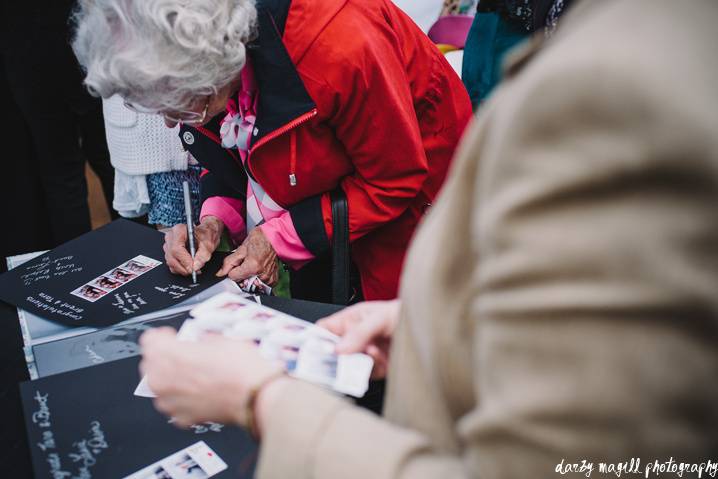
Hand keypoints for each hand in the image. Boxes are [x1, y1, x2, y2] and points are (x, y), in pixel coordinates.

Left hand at [139, 327, 283, 427]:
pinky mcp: (181, 418)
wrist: (255, 395)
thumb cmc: (240, 368)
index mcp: (167, 353)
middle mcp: (162, 379)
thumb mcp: (220, 338)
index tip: (172, 337)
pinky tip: (199, 392)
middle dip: (165, 357)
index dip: (164, 336)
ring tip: (194, 374)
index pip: (149, 340)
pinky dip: (183, 399)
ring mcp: (170, 401)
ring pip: (160, 386)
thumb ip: (199, 341)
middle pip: (150, 363)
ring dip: (172, 379)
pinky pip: (174, 404)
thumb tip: (200, 344)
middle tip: (185, 354)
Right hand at [163, 216, 223, 275]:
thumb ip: (203, 254)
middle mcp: (171, 237)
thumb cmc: (206, 234)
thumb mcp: (208, 243)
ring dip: (183, 269)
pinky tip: (189, 266)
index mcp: (179, 230)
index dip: (184, 260)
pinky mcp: (169, 253)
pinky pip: (171, 265)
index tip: (193, 268)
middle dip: (184, 267)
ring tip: (195, 268)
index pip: (176, 248)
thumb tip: (196, 266)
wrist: (205, 233)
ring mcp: (168, 245)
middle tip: (196, 271)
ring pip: (170, 262)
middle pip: (171, 257)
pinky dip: (180, 269)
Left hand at [216, 228, 278, 285]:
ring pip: (250, 285)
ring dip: (249, 278)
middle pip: (242, 282)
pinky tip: (259, 270)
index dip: (233, 269)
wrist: (273, 237)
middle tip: (246, 264)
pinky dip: (257, 280)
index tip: (238, 263)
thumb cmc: (259, 240)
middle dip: (241, 275)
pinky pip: (260, 286)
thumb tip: (221, 273)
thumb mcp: (241, 248)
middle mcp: (261, 275)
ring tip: (253, 266)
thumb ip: (229, 262)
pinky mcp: (273, 280)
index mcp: (253, 267)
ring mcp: (268, 278)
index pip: (233, 277)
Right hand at [316, 300, 400, 378]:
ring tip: (375, 351)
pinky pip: (365, 376)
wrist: (432, 330)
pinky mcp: (377, 369)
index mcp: (350, 320)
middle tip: (343, 358)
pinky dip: (373, 370)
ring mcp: (365, 354)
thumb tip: (338, 349)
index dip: (314, 340)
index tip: (309, 352)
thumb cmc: (405, 313)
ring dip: (359, 363)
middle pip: (332, 353)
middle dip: (336, 358)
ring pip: (348, 367)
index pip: (323, 330)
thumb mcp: (380, 318)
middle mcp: (354, 338)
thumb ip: (359, 333)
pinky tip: (384, 359)